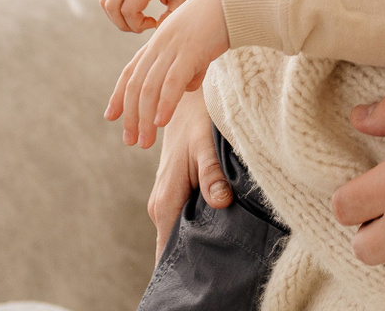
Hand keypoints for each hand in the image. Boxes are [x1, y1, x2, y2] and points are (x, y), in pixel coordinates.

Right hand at [100, 0, 199, 32]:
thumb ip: (170, 16)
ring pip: (104, 0)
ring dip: (115, 16)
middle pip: (111, 7)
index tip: (153, 23)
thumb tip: (155, 28)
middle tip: (139, 27)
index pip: (129, 11)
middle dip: (123, 24)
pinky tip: (129, 9)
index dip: (137, 25)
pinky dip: (112, 5)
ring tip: (134, 19)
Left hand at [105, 0, 231, 148]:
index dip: (118, 95)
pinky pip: (172, 82)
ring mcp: (173, 47)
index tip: (111, 116)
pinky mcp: (191, 51)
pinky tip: (161, 122)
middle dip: (131, 116)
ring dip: (145, 119)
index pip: (130, 72)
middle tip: (131, 141)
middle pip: (136, 86)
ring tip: (145, 142)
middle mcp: (159, 44)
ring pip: (150, 89)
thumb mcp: (198, 43)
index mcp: (158, 41)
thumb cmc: (221, 18)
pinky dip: (164, 104)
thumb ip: (190, 65)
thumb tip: (188, 88)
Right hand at [148, 89, 231, 260]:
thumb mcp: (207, 146)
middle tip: (220, 276)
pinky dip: (198, 230)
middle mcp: (160, 206)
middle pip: (174, 247)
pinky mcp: (175, 195)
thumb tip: (221, 202)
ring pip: (180, 234)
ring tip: (224, 260)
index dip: (183, 269)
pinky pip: (183, 222)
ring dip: (198, 245)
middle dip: (194, 261)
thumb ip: (213, 175)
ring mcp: (166, 201)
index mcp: (165, 201)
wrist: (186, 102)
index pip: (167, 251)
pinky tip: (220, 235)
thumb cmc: (197, 121)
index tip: (200, 284)